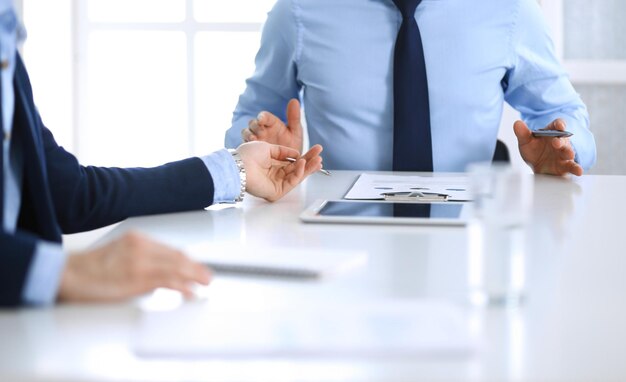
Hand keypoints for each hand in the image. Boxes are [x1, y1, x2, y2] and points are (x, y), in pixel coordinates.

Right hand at [58, 232, 210, 301]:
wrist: (66, 274)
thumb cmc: (87, 268)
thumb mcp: (117, 252)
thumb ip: (137, 256)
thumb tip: (155, 270)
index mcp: (136, 238)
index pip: (169, 249)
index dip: (186, 259)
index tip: (195, 266)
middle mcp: (141, 246)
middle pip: (177, 256)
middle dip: (195, 267)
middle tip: (207, 276)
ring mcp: (141, 261)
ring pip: (177, 267)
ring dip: (194, 276)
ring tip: (205, 283)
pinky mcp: (138, 277)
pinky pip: (168, 281)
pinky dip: (183, 287)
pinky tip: (191, 292)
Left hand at [236, 141, 322, 201]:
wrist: (238, 165)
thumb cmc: (247, 155)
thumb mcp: (268, 147)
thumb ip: (283, 151)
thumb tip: (296, 153)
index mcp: (272, 165)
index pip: (292, 162)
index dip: (304, 156)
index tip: (315, 150)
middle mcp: (275, 175)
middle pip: (297, 169)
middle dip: (310, 162)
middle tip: (320, 154)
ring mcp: (276, 184)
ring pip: (297, 176)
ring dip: (308, 168)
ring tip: (318, 159)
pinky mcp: (276, 192)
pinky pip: (291, 182)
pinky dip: (298, 173)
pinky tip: (302, 163)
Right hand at [241, 98, 303, 150]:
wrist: (289, 162)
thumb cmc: (292, 145)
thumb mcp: (295, 132)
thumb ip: (294, 117)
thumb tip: (294, 100)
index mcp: (270, 123)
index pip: (264, 116)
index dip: (262, 117)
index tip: (262, 119)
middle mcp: (261, 129)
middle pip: (253, 123)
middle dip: (255, 126)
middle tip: (259, 130)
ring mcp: (255, 138)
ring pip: (246, 132)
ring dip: (248, 134)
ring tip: (253, 138)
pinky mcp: (251, 148)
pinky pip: (245, 144)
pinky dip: (247, 145)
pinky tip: (251, 147)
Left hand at [513, 119, 582, 175]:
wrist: (536, 167)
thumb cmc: (534, 150)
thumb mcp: (526, 142)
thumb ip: (522, 133)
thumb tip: (517, 123)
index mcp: (552, 132)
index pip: (557, 125)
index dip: (559, 124)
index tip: (560, 125)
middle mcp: (560, 142)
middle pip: (563, 139)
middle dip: (561, 141)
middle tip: (556, 143)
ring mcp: (564, 154)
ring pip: (569, 152)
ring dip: (569, 153)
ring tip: (569, 154)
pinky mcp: (566, 166)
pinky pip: (572, 167)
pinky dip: (576, 169)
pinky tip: (579, 171)